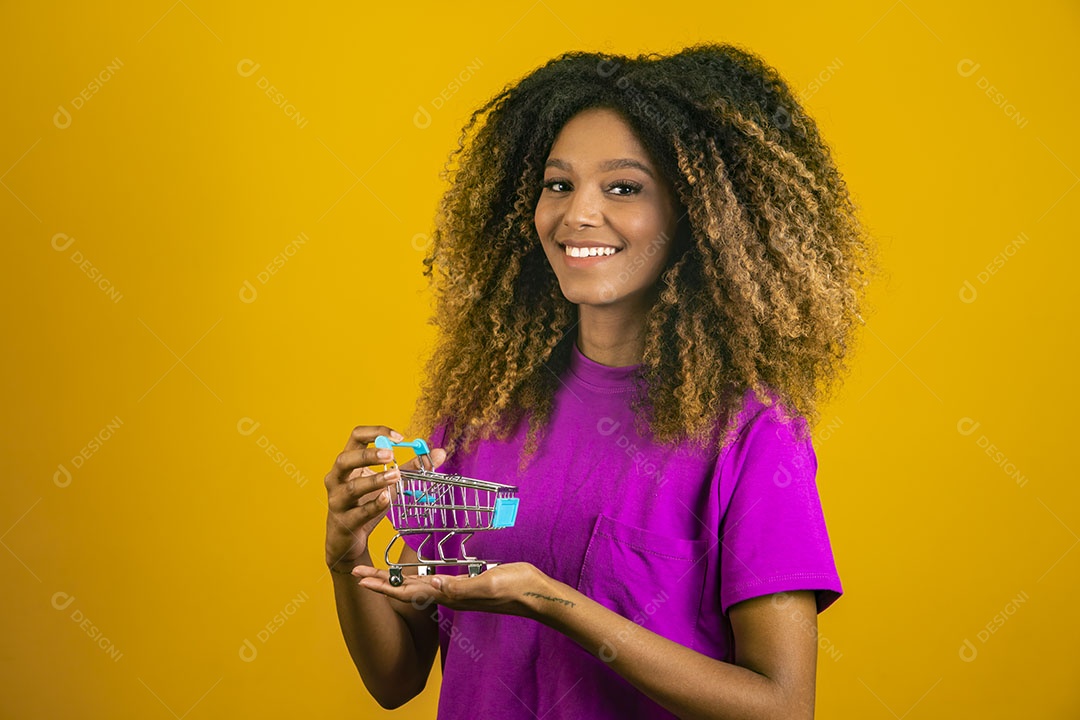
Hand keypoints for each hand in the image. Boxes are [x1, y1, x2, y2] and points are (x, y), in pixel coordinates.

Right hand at [324, 425, 445, 573]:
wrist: (348, 538)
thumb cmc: (365, 503)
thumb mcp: (388, 483)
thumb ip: (411, 467)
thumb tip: (439, 453)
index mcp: (348, 463)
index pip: (356, 437)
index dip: (376, 432)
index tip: (400, 438)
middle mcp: (337, 479)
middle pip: (345, 459)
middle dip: (369, 455)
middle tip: (391, 454)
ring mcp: (338, 500)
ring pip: (352, 487)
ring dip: (375, 480)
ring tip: (396, 476)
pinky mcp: (345, 521)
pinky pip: (359, 512)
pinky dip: (374, 505)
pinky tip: (387, 498)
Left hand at [352, 562, 571, 620]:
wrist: (536, 594)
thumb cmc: (515, 587)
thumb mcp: (488, 584)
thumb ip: (462, 587)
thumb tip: (434, 585)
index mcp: (449, 595)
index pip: (408, 592)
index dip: (383, 586)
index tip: (360, 579)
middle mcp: (448, 595)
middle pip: (406, 590)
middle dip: (381, 582)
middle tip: (357, 573)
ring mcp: (457, 591)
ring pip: (418, 586)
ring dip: (395, 580)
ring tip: (377, 573)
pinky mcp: (466, 585)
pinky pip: (434, 581)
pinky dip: (418, 575)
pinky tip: (416, 572)